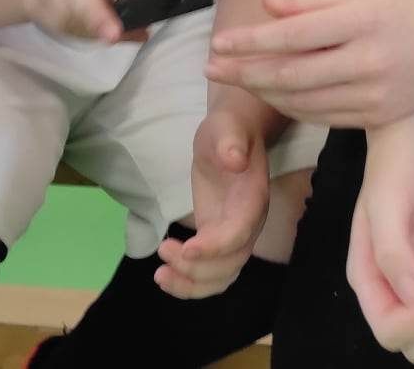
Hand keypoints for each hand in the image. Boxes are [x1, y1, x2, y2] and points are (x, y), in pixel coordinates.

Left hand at [157, 108, 270, 298]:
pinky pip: (210, 271)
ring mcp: (233, 235)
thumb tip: (234, 159)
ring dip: (192, 285)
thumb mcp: (226, 128)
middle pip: (231, 263)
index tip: (187, 249)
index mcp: (253, 199)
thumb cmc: (228, 129)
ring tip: (161, 276)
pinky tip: (166, 276)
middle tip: (164, 251)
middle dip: (198, 269)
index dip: (215, 247)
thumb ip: (231, 142)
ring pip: (221, 276)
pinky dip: (190, 282)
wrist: (233, 135)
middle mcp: (248, 224)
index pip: (239, 233)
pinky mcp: (217, 238)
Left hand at [206, 0, 413, 127]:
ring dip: (262, 92)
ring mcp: (372, 94)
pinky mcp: (376, 117)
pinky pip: (321, 117)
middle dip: (244, 72)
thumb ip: (312, 3)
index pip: (293, 35)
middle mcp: (366, 59)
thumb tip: (267, 5)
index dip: (251, 42)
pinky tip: (271, 96)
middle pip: (290, 73)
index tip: (219, 43)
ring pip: (302, 100)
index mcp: (361, 20)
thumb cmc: (402, 14)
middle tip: (212, 67)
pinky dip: (291, 108)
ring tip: (236, 80)